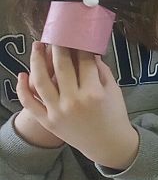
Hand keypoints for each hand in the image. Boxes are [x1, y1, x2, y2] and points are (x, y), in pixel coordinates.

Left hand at [15, 42, 138, 168]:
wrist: (108, 144)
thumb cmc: (114, 115)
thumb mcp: (114, 91)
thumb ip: (101, 71)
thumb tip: (88, 52)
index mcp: (94, 92)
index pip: (84, 62)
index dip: (79, 46)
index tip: (75, 35)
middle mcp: (74, 101)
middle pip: (61, 67)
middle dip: (57, 47)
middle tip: (55, 35)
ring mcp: (58, 111)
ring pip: (41, 81)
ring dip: (36, 61)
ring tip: (36, 46)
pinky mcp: (47, 121)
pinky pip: (29, 103)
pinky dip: (22, 88)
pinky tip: (22, 74)